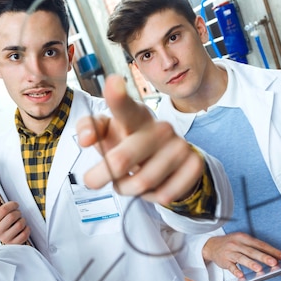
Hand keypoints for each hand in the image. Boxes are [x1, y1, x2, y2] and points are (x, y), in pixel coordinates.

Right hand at [0, 192, 30, 244]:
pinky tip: (24, 228)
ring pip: (19, 225)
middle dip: (18, 212)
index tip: (16, 205)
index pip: (3, 210)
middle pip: (12, 216)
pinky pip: (25, 234)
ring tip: (20, 220)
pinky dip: (27, 229)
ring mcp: (5, 239)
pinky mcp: (14, 244)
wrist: (8, 236)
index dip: (12, 205)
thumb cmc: (4, 221)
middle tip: (18, 213)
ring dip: (23, 220)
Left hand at [76, 74, 203, 204]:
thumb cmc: (129, 142)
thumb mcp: (107, 133)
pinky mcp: (194, 164)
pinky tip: (152, 186)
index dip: (117, 96)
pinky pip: (164, 195)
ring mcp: (180, 146)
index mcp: (135, 116)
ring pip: (142, 183)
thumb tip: (86, 139)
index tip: (113, 82)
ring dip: (126, 188)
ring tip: (126, 181)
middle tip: (91, 181)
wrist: (168, 158)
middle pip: (122, 160)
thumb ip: (89, 129)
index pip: (125, 107)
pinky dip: (151, 197)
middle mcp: (160, 128)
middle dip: (101, 175)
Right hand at [202, 233, 280, 277]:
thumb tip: (271, 256)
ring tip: (260, 269)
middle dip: (264, 257)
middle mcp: (237, 243)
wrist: (211, 245)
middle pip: (252, 251)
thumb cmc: (230, 244)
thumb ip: (254, 247)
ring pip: (242, 258)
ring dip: (251, 264)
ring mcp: (230, 252)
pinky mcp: (224, 261)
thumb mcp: (241, 240)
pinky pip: (231, 267)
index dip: (272, 250)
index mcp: (244, 238)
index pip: (260, 244)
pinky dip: (236, 271)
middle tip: (274, 263)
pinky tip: (241, 276)